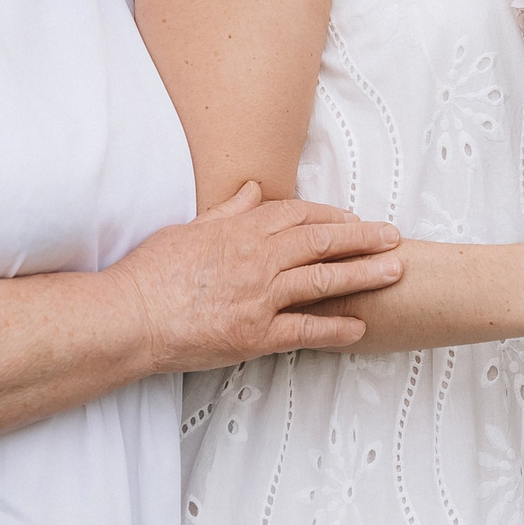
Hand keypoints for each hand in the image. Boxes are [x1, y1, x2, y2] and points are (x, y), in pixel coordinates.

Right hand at [114, 182, 403, 371]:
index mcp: (241, 231)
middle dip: (363, 239)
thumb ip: (228, 211)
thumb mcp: (189, 229)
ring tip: (394, 271)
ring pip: (323, 280)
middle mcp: (257, 259)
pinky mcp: (255, 335)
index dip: (331, 217)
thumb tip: (254, 190)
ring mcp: (259, 297)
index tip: (353, 220)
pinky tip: (360, 327)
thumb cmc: (150, 274)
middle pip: (322, 242)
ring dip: (363, 274)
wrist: (129, 318)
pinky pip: (305, 330)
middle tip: (393, 237)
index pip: (299, 216)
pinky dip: (335, 328)